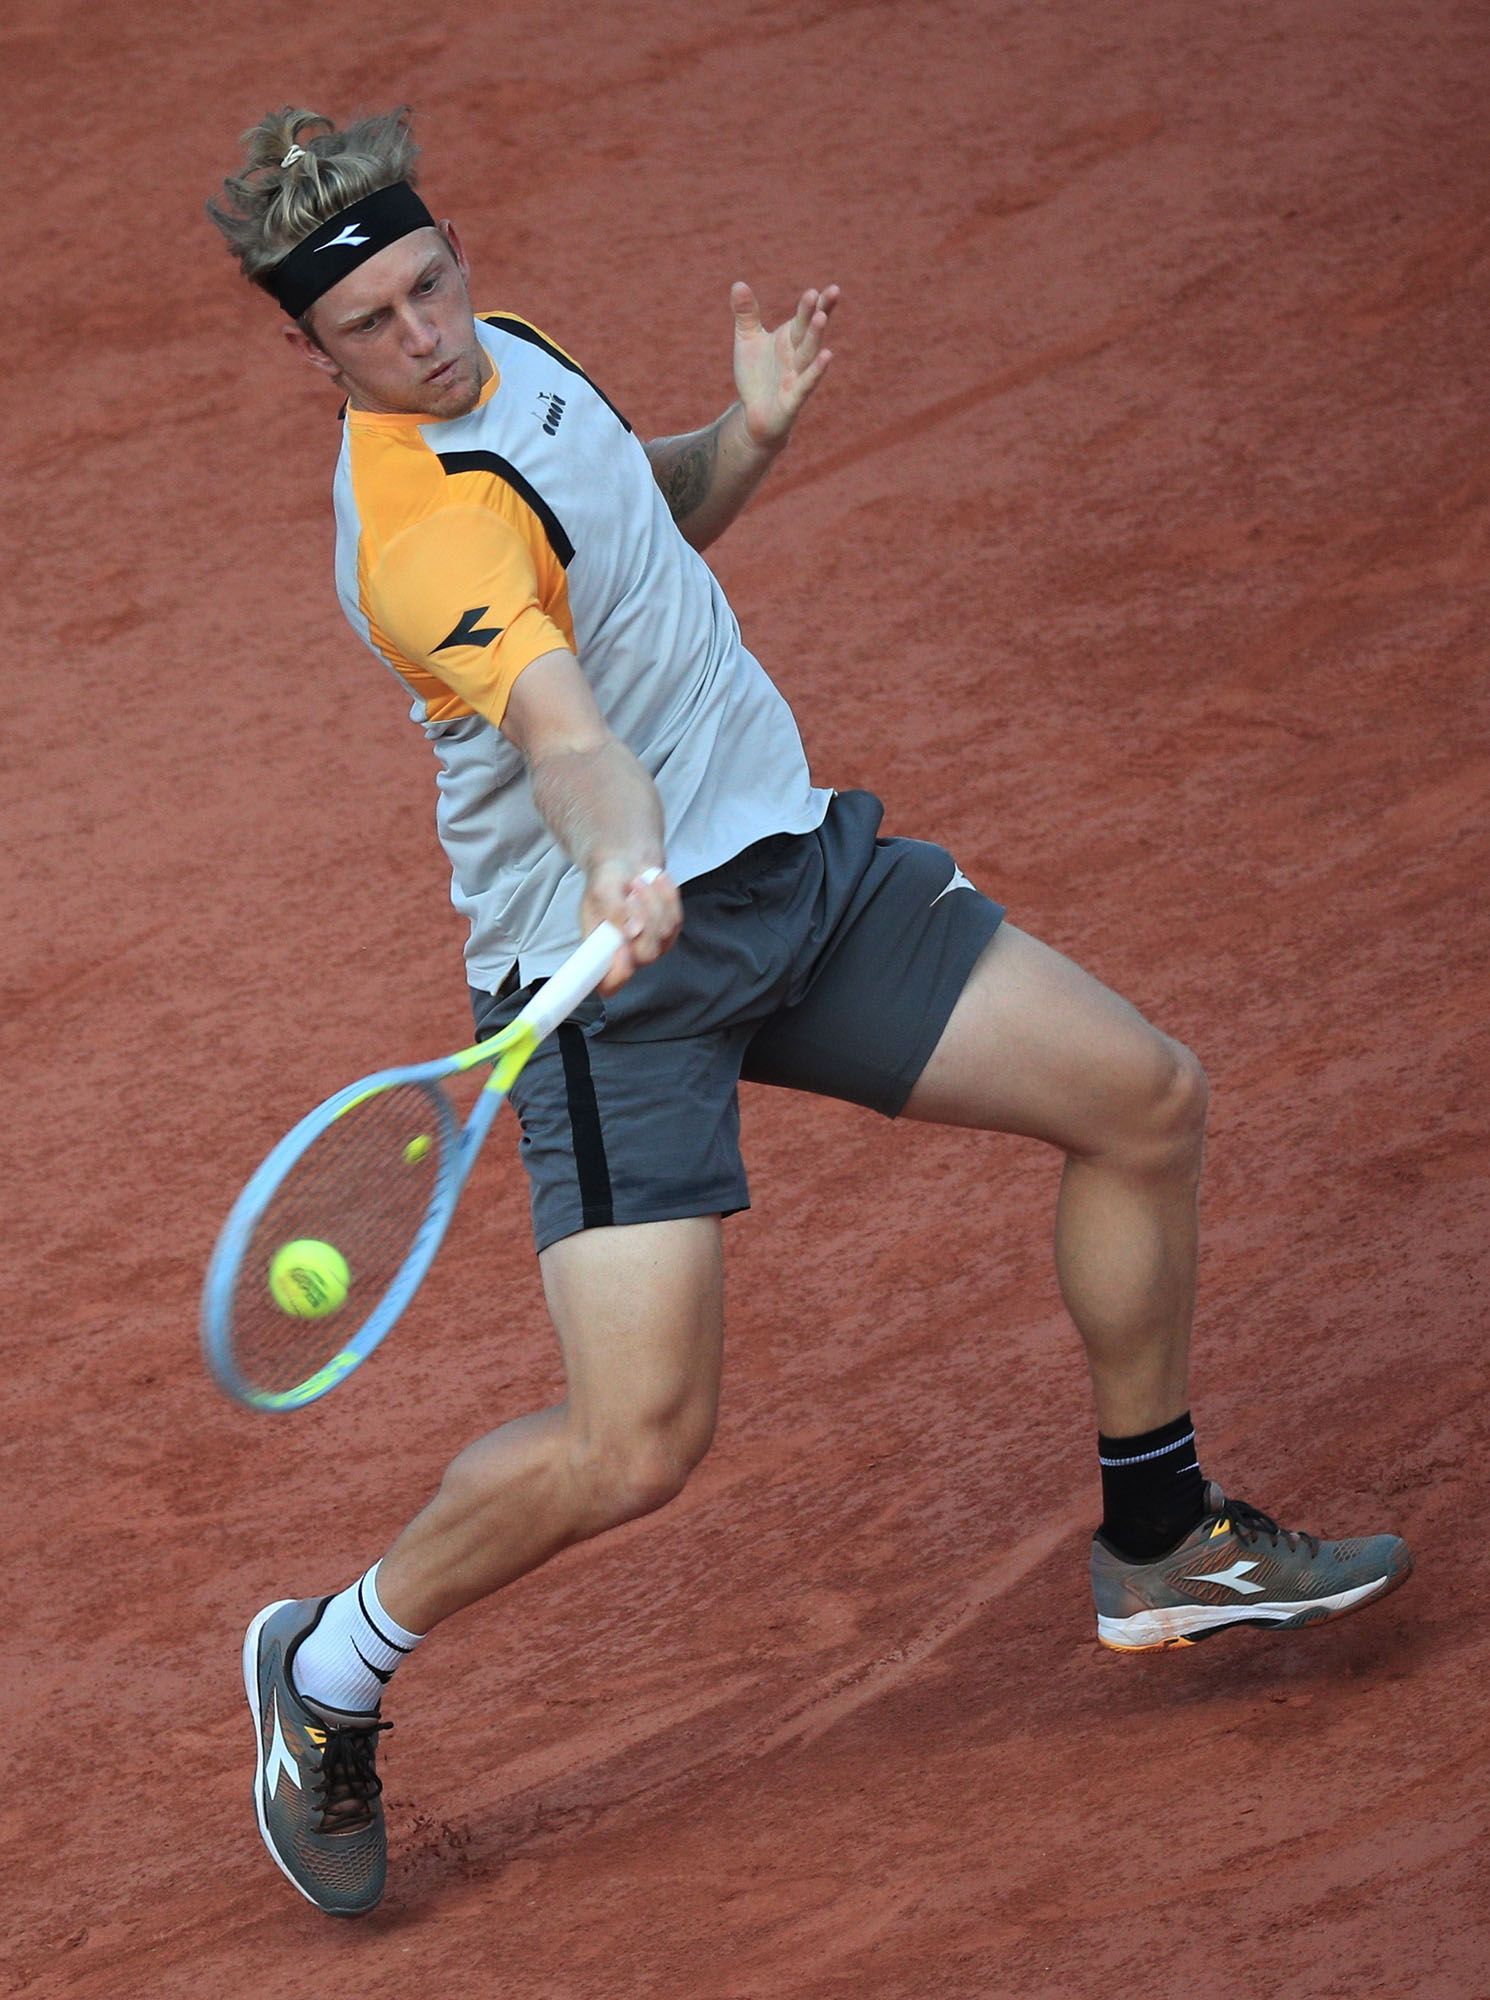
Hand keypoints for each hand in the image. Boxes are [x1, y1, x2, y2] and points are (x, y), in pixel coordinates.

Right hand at [582, 862, 682, 995]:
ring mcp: (650, 945)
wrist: (624, 864)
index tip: (621, 947)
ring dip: (652, 900)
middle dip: (643, 916)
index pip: (608, 983)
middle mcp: (626, 955)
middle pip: (646, 954)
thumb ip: (614, 911)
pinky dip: (667, 896)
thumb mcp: (602, 890)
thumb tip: (632, 932)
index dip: (618, 974)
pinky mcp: (668, 933)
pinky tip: (654, 882)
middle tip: (631, 892)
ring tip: (637, 881)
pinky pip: (676, 919)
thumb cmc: (607, 880)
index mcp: (600, 952)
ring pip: (664, 932)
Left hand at [731, 280, 838, 450]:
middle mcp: (797, 355)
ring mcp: (797, 376)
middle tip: (825, 293)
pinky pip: (806, 382)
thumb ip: (746, 314)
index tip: (825, 288)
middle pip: (808, 331)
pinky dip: (816, 370)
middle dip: (816, 313)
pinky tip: (827, 356)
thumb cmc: (756, 376)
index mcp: (789, 339)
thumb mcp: (747, 341)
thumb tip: (738, 283)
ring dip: (815, 336)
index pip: (805, 317)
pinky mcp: (793, 398)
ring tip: (821, 317)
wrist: (754, 415)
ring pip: (808, 354)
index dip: (816, 303)